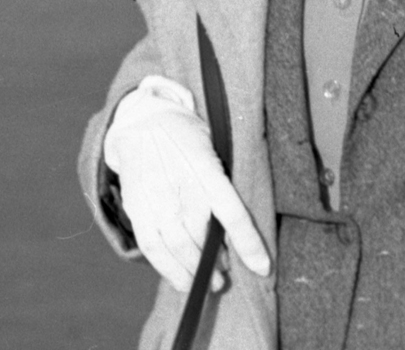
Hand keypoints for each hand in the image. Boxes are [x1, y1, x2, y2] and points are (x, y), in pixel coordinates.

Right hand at [104, 75, 270, 292]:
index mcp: (207, 170)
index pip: (234, 215)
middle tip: (228, 274)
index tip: (264, 268)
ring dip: (197, 273)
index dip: (250, 246)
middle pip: (205, 239)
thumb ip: (223, 183)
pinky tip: (183, 282)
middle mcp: (182, 189)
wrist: (142, 124)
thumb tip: (235, 224)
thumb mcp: (214, 148)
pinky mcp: (138, 211)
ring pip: (180, 250)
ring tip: (213, 283)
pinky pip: (154, 250)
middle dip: (219, 262)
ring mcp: (157, 202)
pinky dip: (170, 270)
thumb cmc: (188, 138)